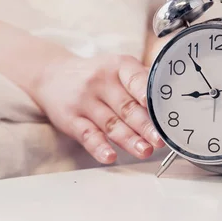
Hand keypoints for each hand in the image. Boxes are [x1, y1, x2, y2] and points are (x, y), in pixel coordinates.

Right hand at [33, 54, 165, 163]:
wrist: (51, 75)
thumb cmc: (93, 74)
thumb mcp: (115, 67)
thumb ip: (140, 80)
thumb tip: (171, 98)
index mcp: (117, 66)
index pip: (136, 79)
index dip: (149, 94)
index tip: (162, 108)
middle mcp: (100, 82)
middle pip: (127, 106)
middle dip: (145, 125)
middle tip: (160, 140)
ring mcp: (84, 101)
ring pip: (111, 123)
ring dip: (129, 139)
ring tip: (145, 151)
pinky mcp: (71, 119)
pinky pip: (87, 135)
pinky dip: (99, 147)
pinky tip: (110, 156)